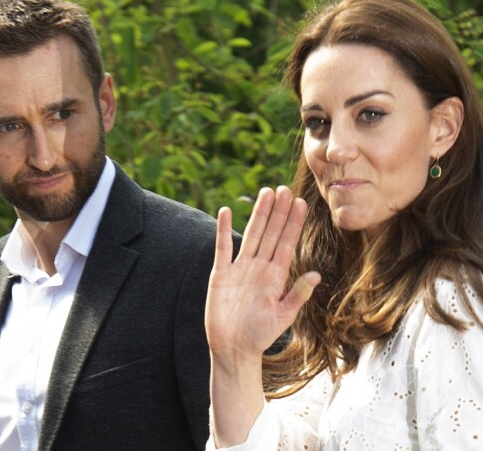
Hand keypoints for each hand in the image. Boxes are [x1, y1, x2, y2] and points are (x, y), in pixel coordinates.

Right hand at [206, 186, 320, 362]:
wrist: (233, 349)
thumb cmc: (259, 336)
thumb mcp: (283, 317)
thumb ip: (297, 295)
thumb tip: (316, 275)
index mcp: (276, 276)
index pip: (287, 243)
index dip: (293, 223)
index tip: (300, 203)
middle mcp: (259, 267)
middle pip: (271, 233)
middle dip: (278, 211)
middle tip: (284, 188)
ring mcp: (240, 268)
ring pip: (251, 234)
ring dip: (258, 214)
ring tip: (265, 193)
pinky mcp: (221, 273)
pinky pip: (222, 247)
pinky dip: (223, 229)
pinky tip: (227, 211)